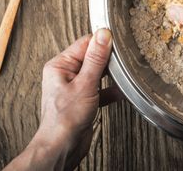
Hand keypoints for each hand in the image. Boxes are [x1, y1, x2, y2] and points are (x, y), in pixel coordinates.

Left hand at [5, 29, 121, 170]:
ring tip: (122, 75)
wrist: (62, 146)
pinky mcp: (83, 100)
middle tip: (121, 61)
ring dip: (110, 75)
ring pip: (97, 73)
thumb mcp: (85, 83)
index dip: (102, 43)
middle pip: (91, 57)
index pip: (84, 44)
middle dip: (107, 60)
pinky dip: (110, 90)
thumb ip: (96, 58)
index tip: (116, 43)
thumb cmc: (65, 119)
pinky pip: (100, 89)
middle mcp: (65, 75)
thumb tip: (103, 35)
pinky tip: (120, 92)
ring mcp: (74, 87)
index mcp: (60, 65)